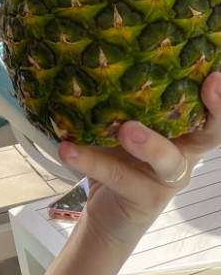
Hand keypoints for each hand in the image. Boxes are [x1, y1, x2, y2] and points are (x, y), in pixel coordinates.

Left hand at [58, 71, 220, 248]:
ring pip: (167, 160)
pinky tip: (68, 149)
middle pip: (208, 135)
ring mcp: (166, 181)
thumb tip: (99, 57)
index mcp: (183, 134)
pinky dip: (90, 160)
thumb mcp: (123, 127)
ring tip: (126, 130)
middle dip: (213, 111)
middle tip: (206, 85)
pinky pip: (119, 177)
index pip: (210, 115)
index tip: (216, 75)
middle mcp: (183, 156)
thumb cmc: (119, 161)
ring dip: (149, 143)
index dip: (219, 99)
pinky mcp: (144, 200)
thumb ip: (125, 103)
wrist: (105, 216)